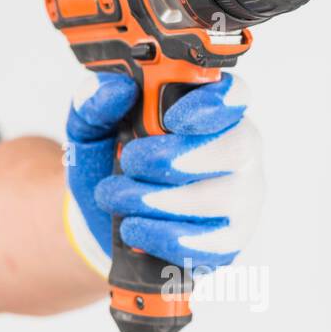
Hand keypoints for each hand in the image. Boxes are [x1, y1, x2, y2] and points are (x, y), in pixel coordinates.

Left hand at [65, 71, 262, 277]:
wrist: (101, 221)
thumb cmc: (109, 165)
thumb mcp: (90, 130)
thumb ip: (94, 103)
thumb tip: (115, 88)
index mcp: (207, 110)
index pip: (234, 95)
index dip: (212, 103)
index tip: (171, 118)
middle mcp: (236, 149)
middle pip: (238, 146)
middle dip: (179, 156)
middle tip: (130, 161)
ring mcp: (240, 197)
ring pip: (223, 197)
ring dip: (159, 199)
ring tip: (116, 197)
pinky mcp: (230, 240)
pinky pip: (215, 243)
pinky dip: (166, 236)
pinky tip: (135, 228)